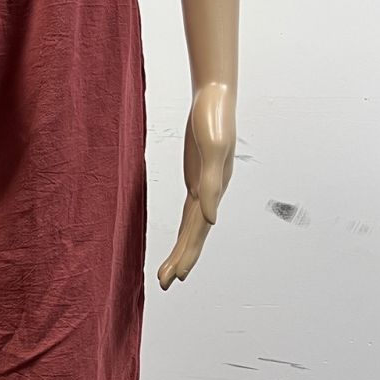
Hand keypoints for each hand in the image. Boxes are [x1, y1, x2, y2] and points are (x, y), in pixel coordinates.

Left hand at [157, 81, 235, 287]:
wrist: (215, 96)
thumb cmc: (214, 119)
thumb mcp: (212, 149)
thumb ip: (212, 184)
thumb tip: (210, 219)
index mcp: (213, 189)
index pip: (199, 229)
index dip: (188, 253)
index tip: (177, 275)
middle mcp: (210, 193)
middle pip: (195, 234)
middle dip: (181, 260)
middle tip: (165, 284)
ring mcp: (204, 186)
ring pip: (192, 226)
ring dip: (181, 250)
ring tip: (166, 273)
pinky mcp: (197, 178)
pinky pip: (190, 211)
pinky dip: (185, 229)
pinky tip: (181, 240)